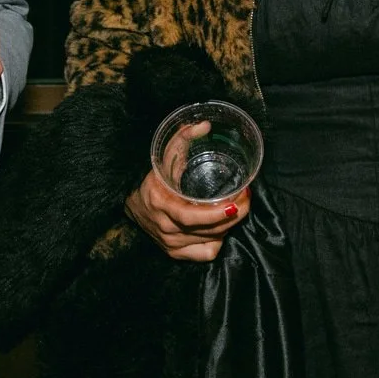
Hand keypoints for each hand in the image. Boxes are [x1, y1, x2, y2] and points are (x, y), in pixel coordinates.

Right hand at [124, 121, 244, 262]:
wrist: (132, 202)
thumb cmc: (152, 178)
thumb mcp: (163, 156)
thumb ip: (183, 138)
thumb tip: (205, 125)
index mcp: (162, 205)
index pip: (191, 218)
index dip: (216, 214)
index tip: (236, 202)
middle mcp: (166, 228)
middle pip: (208, 229)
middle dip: (234, 215)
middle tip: (246, 197)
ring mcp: (170, 243)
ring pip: (210, 240)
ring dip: (229, 226)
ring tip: (238, 207)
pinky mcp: (175, 253)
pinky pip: (205, 253)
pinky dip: (217, 241)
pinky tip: (220, 227)